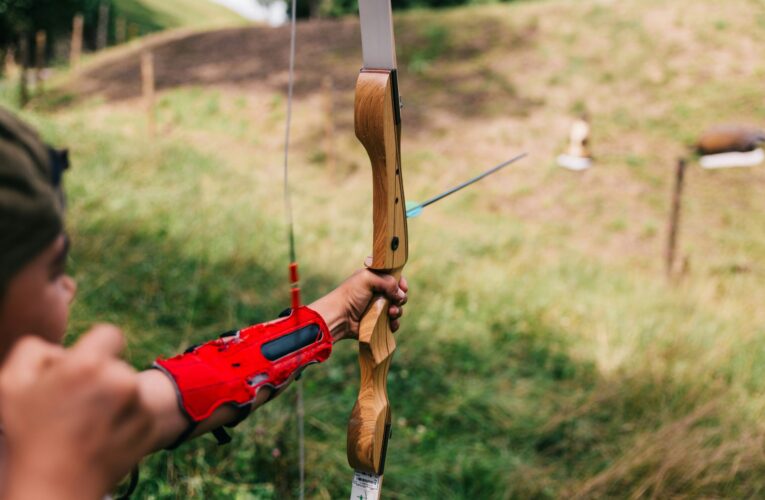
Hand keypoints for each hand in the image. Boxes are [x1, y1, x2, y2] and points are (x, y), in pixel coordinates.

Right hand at [0, 325, 154, 499]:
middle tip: (76, 404)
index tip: (86, 366)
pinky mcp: (149, 428)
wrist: (53, 488)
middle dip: (101, 378)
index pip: (110, 334)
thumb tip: (62, 350)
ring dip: (114, 399)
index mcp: (89, 365)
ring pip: (129, 389)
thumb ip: (33, 350)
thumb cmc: (28, 435)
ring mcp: (139, 406)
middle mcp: (121, 381)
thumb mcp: (11, 384)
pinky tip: (101, 436)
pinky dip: (125, 421)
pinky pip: (139, 412)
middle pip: (117, 365)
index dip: (96, 348)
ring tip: (87, 424)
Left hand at [309, 263, 407, 341]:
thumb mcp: (367, 279)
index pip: (394, 278)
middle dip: (401, 298)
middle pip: (399, 294)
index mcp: (375, 279)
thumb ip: (387, 281)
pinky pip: (393, 323)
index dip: (401, 282)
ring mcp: (378, 309)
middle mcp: (378, 293)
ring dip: (398, 311)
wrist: (340, 317)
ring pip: (397, 309)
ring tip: (390, 313)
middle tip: (396, 301)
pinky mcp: (378, 323)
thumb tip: (401, 294)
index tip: (403, 287)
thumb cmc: (351, 295)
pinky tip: (390, 324)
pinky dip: (394, 324)